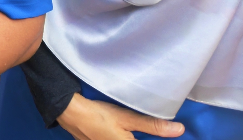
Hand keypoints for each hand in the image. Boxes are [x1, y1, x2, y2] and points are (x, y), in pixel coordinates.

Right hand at [57, 94, 184, 139]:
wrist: (68, 112)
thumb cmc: (99, 115)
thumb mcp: (128, 118)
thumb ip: (153, 126)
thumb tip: (180, 130)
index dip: (154, 137)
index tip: (165, 132)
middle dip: (142, 135)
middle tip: (132, 127)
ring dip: (127, 135)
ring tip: (126, 129)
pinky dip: (116, 136)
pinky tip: (114, 130)